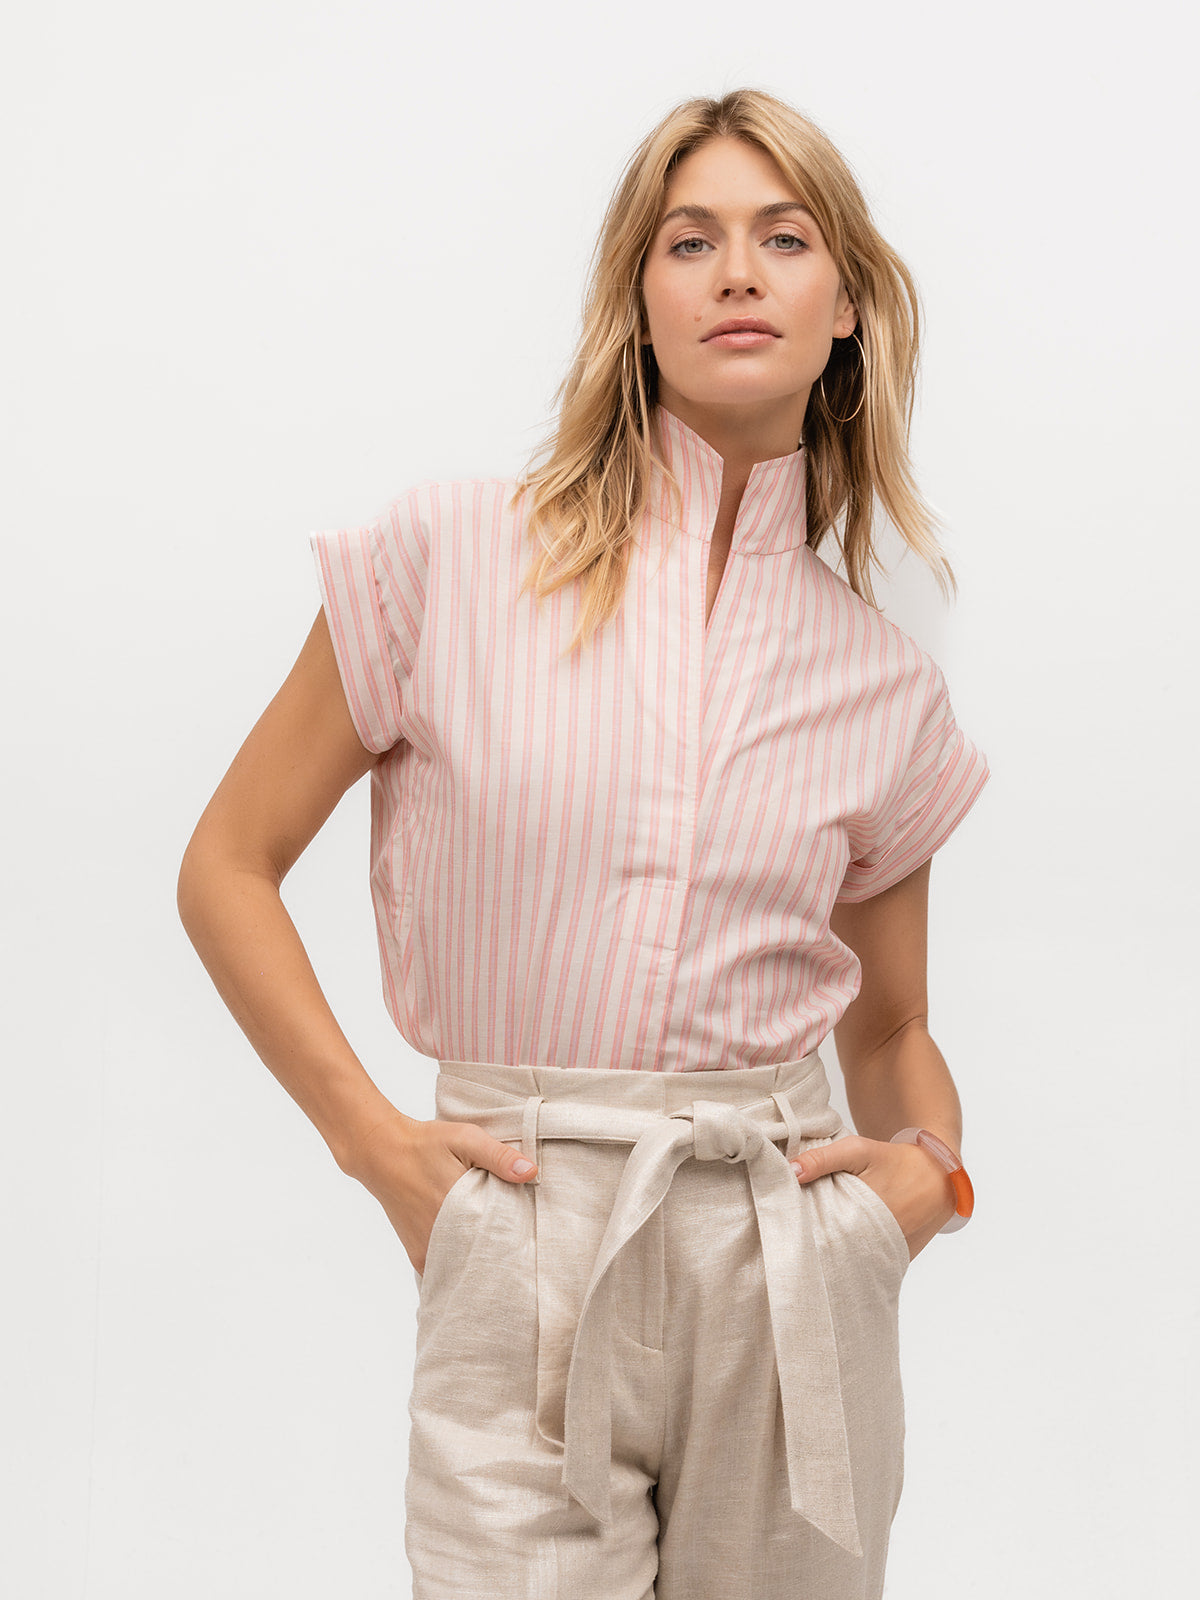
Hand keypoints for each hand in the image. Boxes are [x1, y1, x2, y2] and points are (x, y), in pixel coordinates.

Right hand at [340, 1109, 538, 1275]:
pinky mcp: (417, 1255)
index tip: (529, 1237)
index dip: (517, 1239)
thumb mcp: (466, 1139)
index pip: (500, 1239)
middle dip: (501, 1253)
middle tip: (517, 1245)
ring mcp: (427, 1250)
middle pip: (483, 1259)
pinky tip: (471, 1251)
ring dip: (479, 1260)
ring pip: (464, 1268)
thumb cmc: (426, 1143)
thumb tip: (531, 1172)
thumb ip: (499, 1156)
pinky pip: (446, 1270)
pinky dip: (459, 1264)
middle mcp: (441, 1238)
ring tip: (495, 1247)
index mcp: (458, 1210)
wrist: (381, 1153)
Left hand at [792, 1134, 956, 1261]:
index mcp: (868, 1215)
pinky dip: (857, 1258)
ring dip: (837, 1254)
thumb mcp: (858, 1150)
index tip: (791, 1225)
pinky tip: (842, 1251)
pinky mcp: (899, 1261)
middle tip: (800, 1237)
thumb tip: (791, 1171)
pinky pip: (871, 1265)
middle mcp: (881, 1242)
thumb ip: (823, 1159)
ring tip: (819, 1246)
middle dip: (819, 1245)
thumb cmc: (895, 1161)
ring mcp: (891, 1255)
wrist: (938, 1176)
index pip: (826, 1235)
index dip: (806, 1231)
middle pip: (837, 1252)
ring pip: (854, 1262)